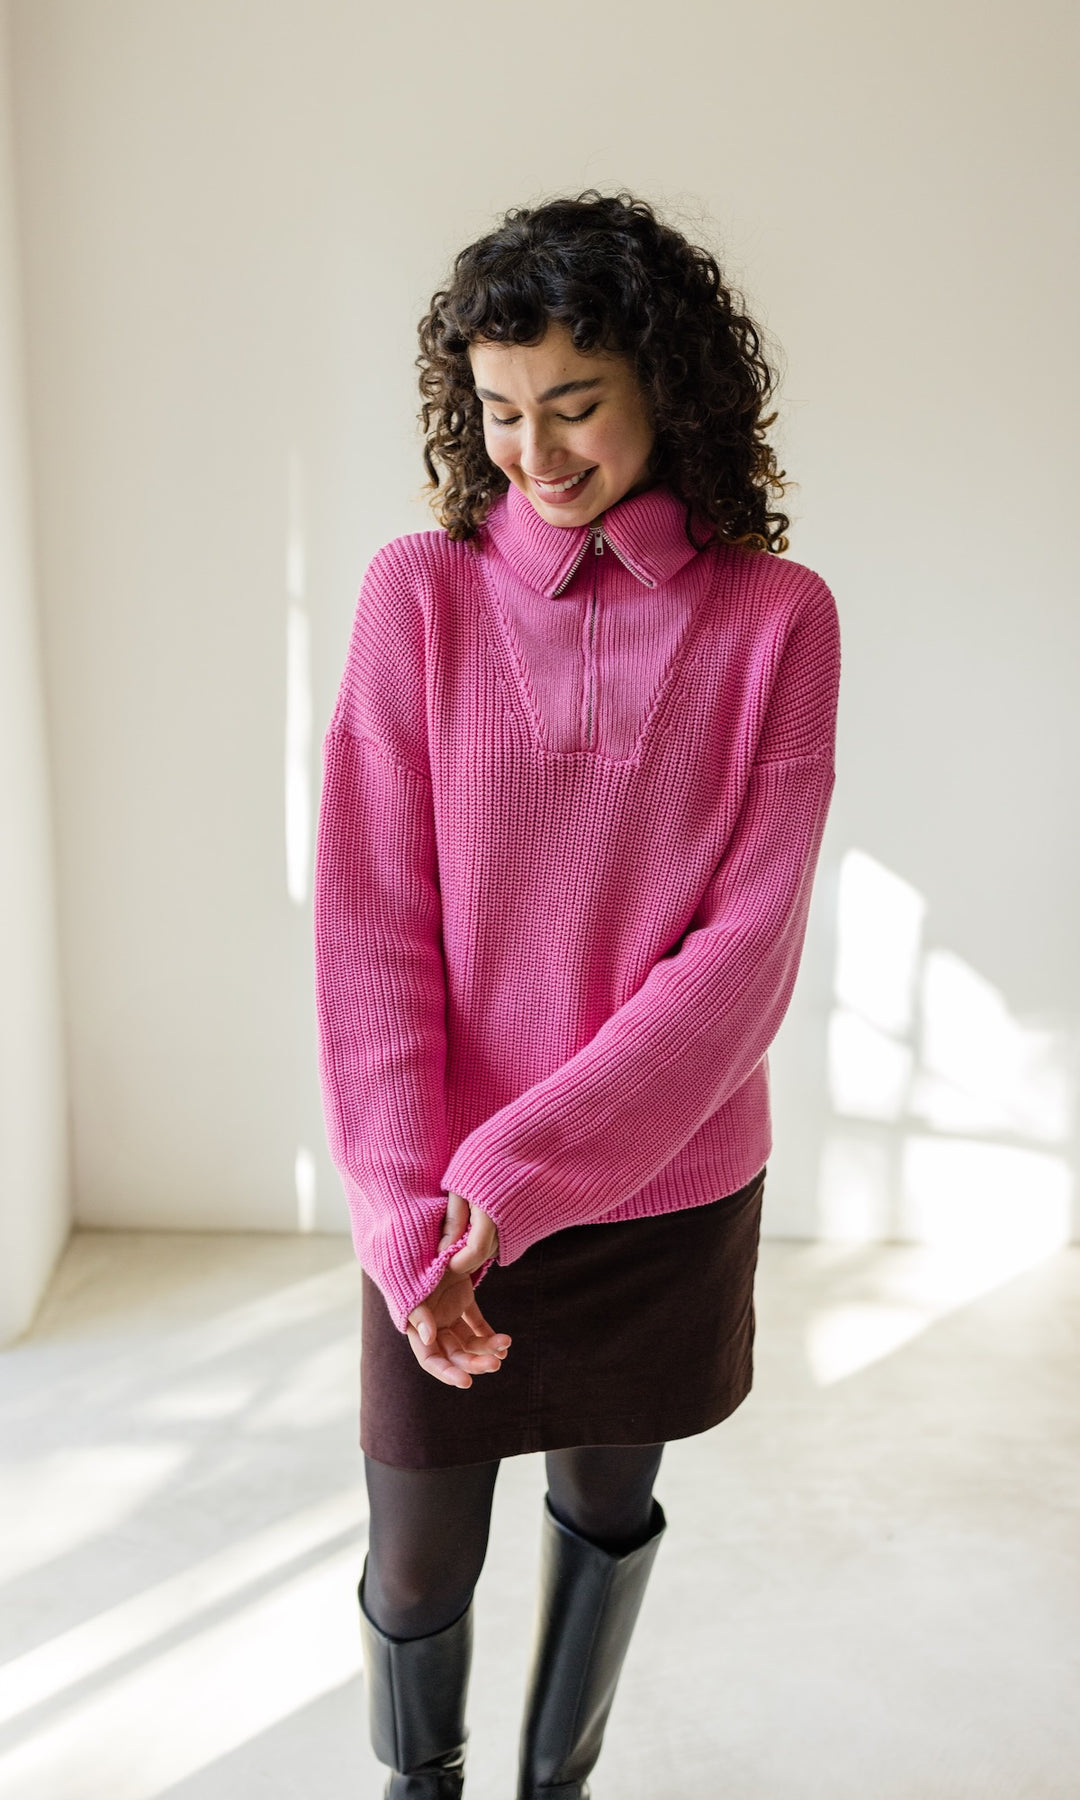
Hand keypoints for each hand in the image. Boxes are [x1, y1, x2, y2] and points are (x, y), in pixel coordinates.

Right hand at [406, 1191, 509, 1388]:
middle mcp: (432, 1321)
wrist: (424, 1226)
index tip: (466, 1382)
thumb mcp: (414, 1281)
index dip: (446, 1372)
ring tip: (504, 1346)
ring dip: (485, 1348)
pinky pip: (476, 1324)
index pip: (430, 1358)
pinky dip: (489, 1334)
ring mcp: (447, 1311)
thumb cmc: (414, 1254)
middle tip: (496, 1363)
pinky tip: (504, 1340)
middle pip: (454, 1353)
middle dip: (473, 1361)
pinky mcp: (461, 1299)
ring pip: (468, 1341)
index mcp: (417, 1322)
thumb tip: (427, 1338)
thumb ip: (418, 1310)